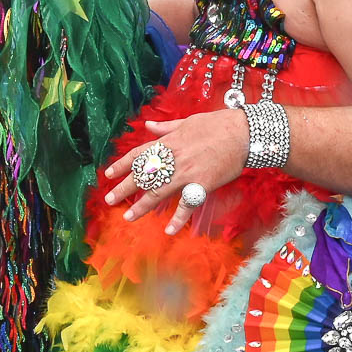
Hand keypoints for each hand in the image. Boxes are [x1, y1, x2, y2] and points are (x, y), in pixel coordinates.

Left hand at [101, 107, 248, 234]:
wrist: (244, 133)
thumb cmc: (216, 124)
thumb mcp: (186, 121)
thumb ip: (165, 128)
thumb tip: (147, 126)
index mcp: (168, 142)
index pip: (138, 154)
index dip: (121, 165)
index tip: (108, 174)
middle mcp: (173, 159)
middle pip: (143, 176)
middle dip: (124, 188)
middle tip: (110, 199)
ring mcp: (187, 173)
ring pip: (158, 192)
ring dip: (142, 206)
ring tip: (128, 216)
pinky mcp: (202, 185)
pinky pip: (187, 205)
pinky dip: (178, 218)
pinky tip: (169, 230)